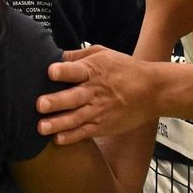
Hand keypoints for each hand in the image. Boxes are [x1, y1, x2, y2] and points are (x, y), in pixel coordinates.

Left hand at [37, 45, 153, 144]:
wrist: (152, 91)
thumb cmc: (124, 69)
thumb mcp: (103, 54)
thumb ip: (77, 56)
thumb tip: (54, 54)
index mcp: (95, 70)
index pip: (77, 70)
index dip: (64, 70)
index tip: (51, 71)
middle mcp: (95, 91)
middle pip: (74, 97)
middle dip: (57, 101)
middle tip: (40, 104)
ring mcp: (99, 110)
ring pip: (76, 118)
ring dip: (59, 123)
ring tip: (41, 127)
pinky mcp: (103, 125)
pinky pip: (85, 132)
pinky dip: (72, 136)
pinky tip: (57, 139)